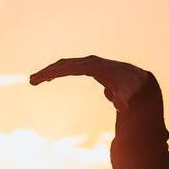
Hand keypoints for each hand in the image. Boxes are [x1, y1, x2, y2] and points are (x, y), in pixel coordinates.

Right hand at [30, 55, 151, 110]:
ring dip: (50, 71)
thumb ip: (122, 100)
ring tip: (36, 80)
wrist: (137, 80)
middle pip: (63, 64)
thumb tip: (121, 107)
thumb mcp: (126, 95)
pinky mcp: (89, 67)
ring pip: (65, 65)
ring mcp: (89, 63)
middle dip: (47, 72)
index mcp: (93, 67)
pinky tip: (51, 78)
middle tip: (31, 81)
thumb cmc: (130, 88)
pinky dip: (58, 71)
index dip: (52, 73)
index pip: (68, 68)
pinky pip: (70, 67)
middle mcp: (89, 62)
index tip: (39, 79)